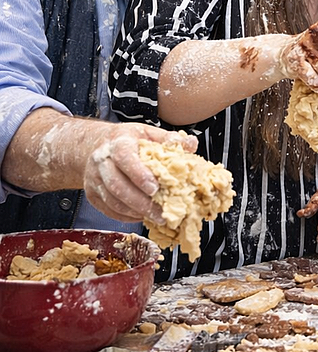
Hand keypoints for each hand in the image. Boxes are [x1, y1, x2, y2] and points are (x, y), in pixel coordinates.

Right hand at [83, 125, 198, 223]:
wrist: (99, 145)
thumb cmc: (129, 140)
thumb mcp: (149, 133)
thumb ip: (170, 139)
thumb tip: (191, 143)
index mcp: (118, 142)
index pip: (125, 158)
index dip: (139, 174)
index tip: (155, 188)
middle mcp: (102, 160)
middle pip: (117, 185)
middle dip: (140, 201)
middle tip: (161, 212)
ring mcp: (94, 178)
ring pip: (112, 200)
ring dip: (135, 211)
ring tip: (156, 217)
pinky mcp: (91, 193)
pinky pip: (108, 209)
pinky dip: (125, 215)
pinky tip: (142, 216)